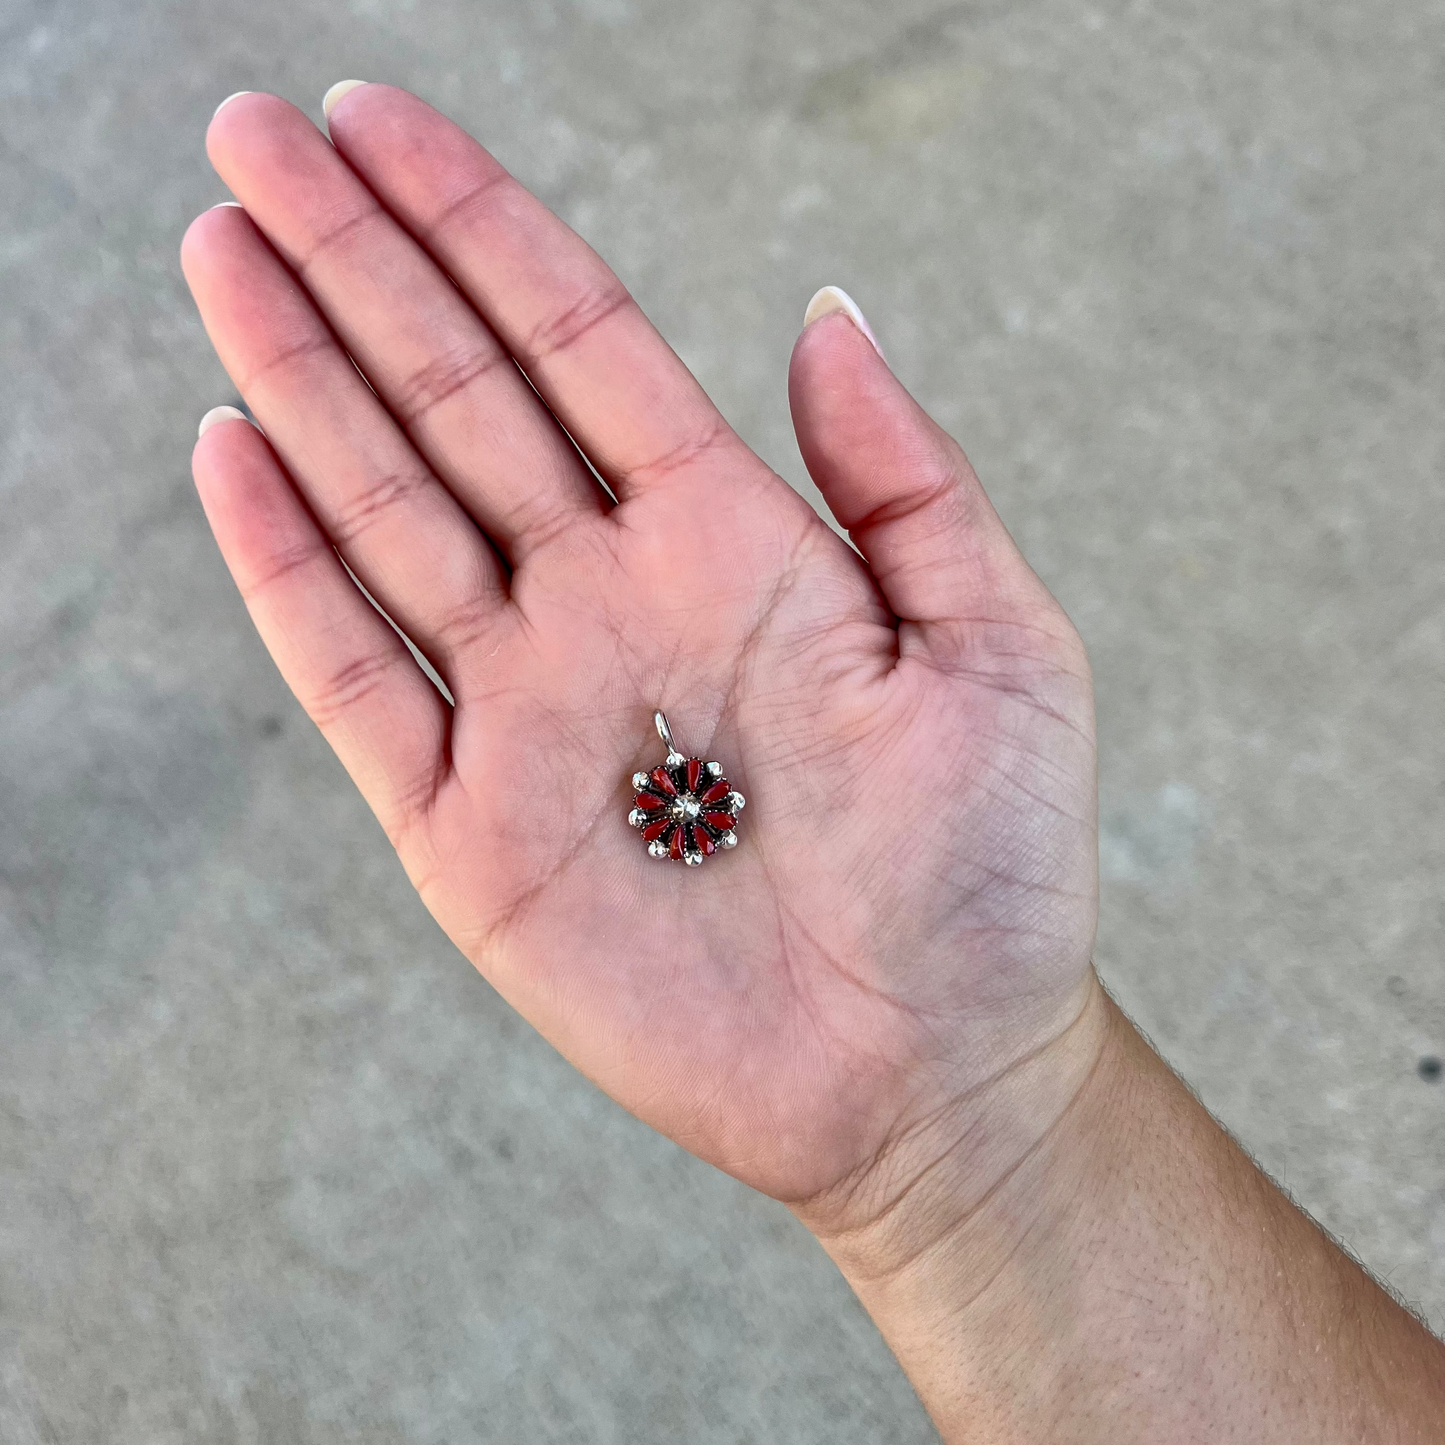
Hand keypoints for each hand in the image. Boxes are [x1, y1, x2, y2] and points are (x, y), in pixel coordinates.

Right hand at [185, 85, 1098, 1224]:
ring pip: (387, 513)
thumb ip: (906, 481)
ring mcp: (528, 711)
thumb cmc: (987, 871)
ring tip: (223, 251)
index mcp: (731, 543)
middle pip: (459, 399)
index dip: (480, 229)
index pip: (579, 345)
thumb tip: (824, 312)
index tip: (377, 122)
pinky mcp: (466, 830)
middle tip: (251, 137)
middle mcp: (612, 604)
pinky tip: (236, 452)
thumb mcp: (996, 650)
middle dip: (358, 267)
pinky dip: (290, 573)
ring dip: (303, 381)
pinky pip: (355, 682)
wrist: (931, 1071)